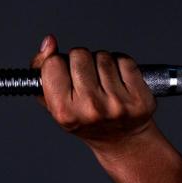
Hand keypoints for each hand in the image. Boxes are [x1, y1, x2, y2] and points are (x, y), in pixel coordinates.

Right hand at [30, 34, 156, 150]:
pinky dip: (121, 66)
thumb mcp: (55, 103)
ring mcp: (117, 104)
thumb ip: (43, 71)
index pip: (53, 63)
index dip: (58, 65)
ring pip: (103, 56)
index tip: (65, 76)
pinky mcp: (138, 98)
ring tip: (103, 83)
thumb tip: (49, 42)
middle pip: (79, 54)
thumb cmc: (85, 120)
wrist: (122, 141)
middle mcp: (91, 108)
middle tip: (87, 81)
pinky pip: (125, 61)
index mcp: (64, 112)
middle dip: (81, 61)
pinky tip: (119, 82)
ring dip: (102, 63)